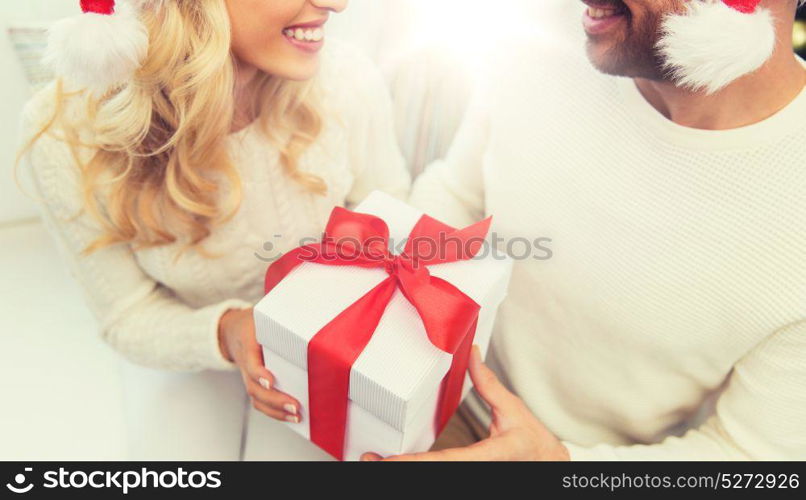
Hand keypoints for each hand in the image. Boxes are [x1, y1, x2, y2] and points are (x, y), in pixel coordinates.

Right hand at [218, 308, 300, 422]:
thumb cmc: (254, 323)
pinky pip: (261, 402)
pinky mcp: (254, 384)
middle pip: (254, 387)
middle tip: (295, 405)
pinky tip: (292, 417)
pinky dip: (275, 413)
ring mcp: (248, 376)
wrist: (231, 331)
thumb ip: (282, 317)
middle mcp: (245, 363)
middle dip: (275, 399)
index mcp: (248, 343)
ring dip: (276, 410)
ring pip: (257, 399)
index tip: (271, 381)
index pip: (250, 361)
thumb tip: (310, 318)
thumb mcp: (263, 314)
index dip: (259, 373)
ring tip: (297, 415)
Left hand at [361, 346, 569, 460]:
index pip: (447, 461)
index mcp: (490, 456)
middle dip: (398, 468)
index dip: (416, 462)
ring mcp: (472, 475)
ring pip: (433, 476)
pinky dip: (414, 466)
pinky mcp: (467, 474)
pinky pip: (440, 471)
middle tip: (368, 459)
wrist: (547, 464)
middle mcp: (477, 470)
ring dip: (402, 469)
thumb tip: (472, 352)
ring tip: (372, 461)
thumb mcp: (513, 409)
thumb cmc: (533, 440)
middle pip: (434, 473)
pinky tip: (393, 463)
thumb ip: (489, 384)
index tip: (391, 460)